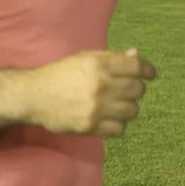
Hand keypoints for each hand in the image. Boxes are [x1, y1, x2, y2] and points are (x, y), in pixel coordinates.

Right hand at [26, 49, 156, 137]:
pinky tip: (109, 118)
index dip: (148, 70)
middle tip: (126, 90)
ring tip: (116, 105)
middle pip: (138, 89)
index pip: (137, 66)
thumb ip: (112, 57)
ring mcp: (95, 107)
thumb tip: (137, 56)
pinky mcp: (90, 126)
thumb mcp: (85, 58)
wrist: (34, 95)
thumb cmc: (61, 74)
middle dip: (135, 89)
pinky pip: (120, 129)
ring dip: (128, 108)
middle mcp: (100, 84)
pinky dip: (118, 124)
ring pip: (132, 110)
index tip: (150, 74)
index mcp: (99, 64)